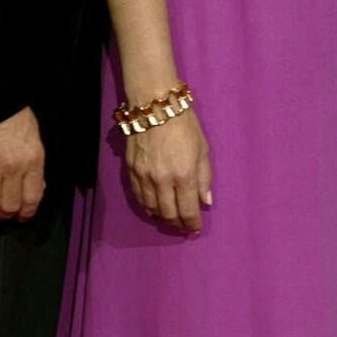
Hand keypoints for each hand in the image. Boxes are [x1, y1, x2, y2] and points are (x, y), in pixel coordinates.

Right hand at [0, 106, 44, 219]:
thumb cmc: (13, 118)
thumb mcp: (34, 139)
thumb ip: (35, 166)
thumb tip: (37, 189)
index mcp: (33, 159)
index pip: (33, 198)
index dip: (26, 213)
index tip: (21, 217)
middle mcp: (13, 167)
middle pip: (10, 206)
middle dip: (5, 215)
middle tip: (0, 213)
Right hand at [124, 108, 212, 232]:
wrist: (154, 107)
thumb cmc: (185, 125)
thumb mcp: (203, 149)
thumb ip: (204, 178)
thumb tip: (206, 202)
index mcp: (184, 174)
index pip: (188, 210)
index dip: (192, 224)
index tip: (196, 230)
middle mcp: (162, 180)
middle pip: (169, 215)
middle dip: (178, 225)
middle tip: (185, 228)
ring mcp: (144, 177)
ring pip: (152, 210)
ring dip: (162, 219)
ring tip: (171, 221)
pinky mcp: (130, 172)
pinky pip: (139, 199)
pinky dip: (148, 209)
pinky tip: (155, 210)